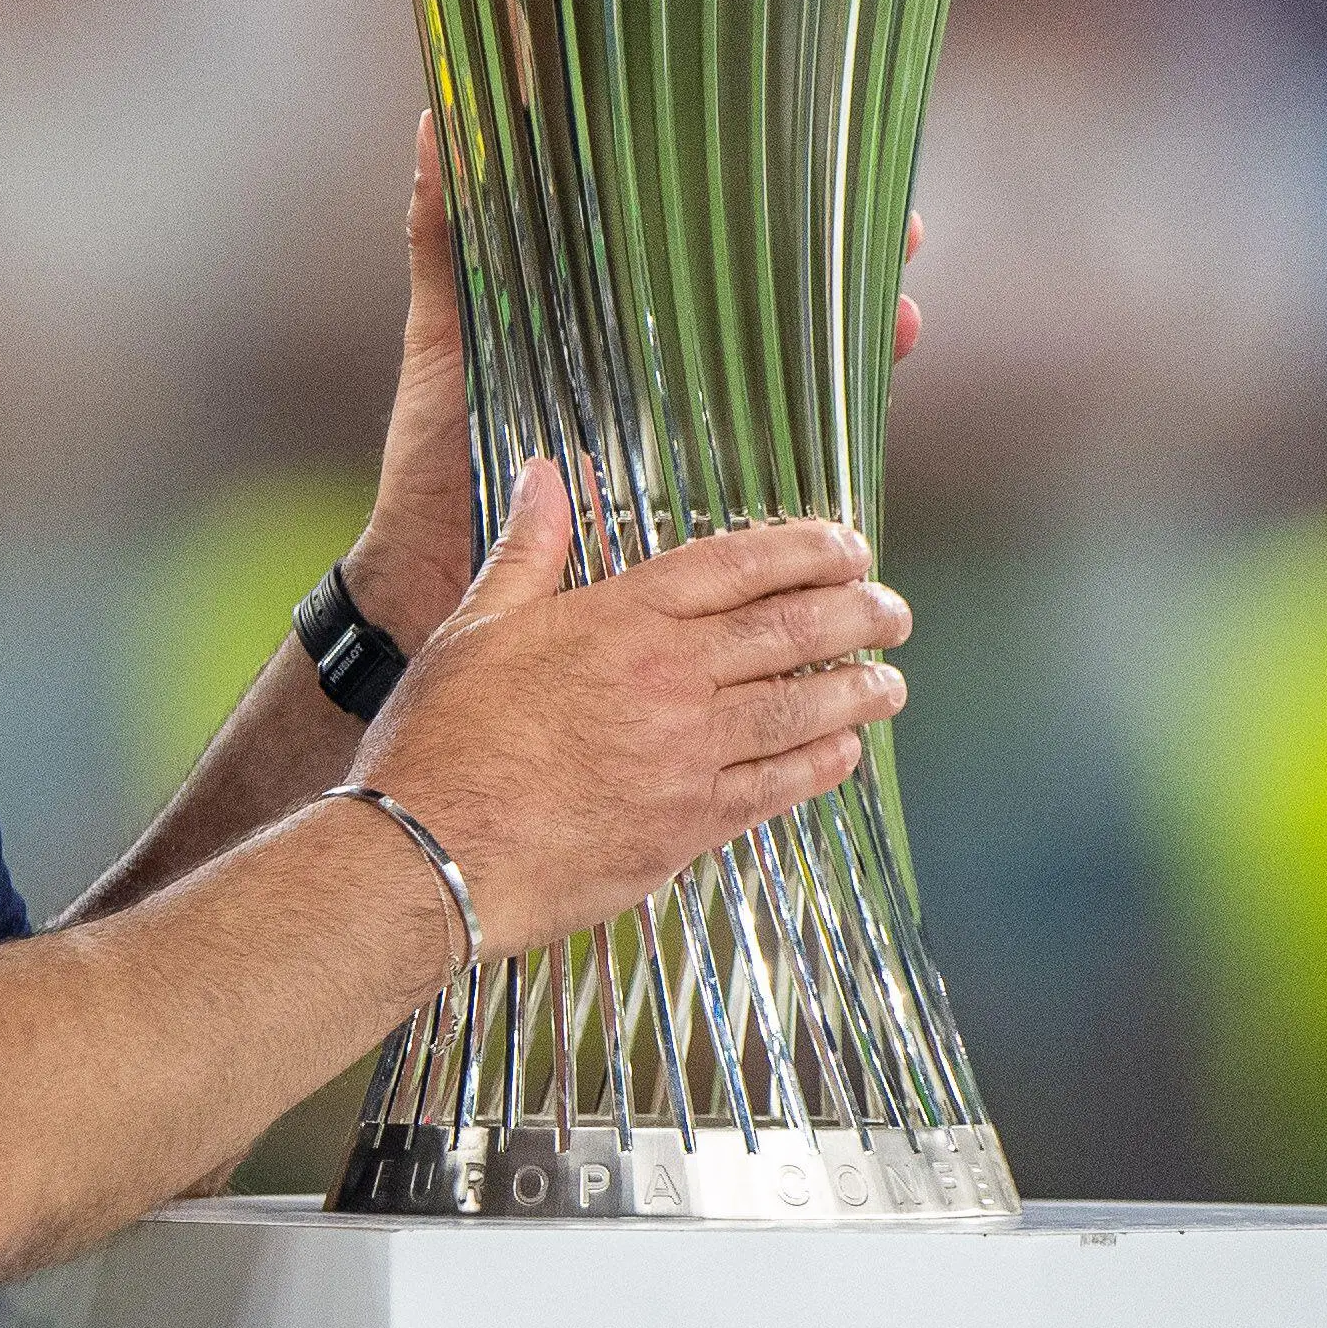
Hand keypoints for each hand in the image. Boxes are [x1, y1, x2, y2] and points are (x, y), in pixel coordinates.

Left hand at [340, 120, 929, 653]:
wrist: (426, 576)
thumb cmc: (432, 456)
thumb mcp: (441, 338)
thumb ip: (444, 245)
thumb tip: (433, 125)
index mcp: (613, 333)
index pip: (713, 258)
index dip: (776, 213)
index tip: (829, 166)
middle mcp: (663, 381)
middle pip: (775, 314)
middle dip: (844, 272)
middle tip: (897, 238)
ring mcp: (685, 445)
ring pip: (794, 386)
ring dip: (857, 351)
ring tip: (903, 320)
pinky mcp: (692, 514)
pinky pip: (776, 476)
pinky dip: (829, 451)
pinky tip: (863, 424)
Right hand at [348, 461, 910, 961]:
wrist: (433, 854)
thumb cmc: (442, 738)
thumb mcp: (477, 625)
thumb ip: (527, 548)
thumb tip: (543, 474)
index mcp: (620, 619)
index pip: (736, 567)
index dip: (805, 551)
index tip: (850, 546)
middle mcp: (668, 681)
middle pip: (788, 634)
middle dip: (854, 616)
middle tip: (894, 610)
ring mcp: (686, 757)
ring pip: (798, 712)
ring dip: (856, 693)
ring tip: (890, 682)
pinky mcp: (687, 827)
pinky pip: (775, 790)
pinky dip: (819, 767)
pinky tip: (843, 754)